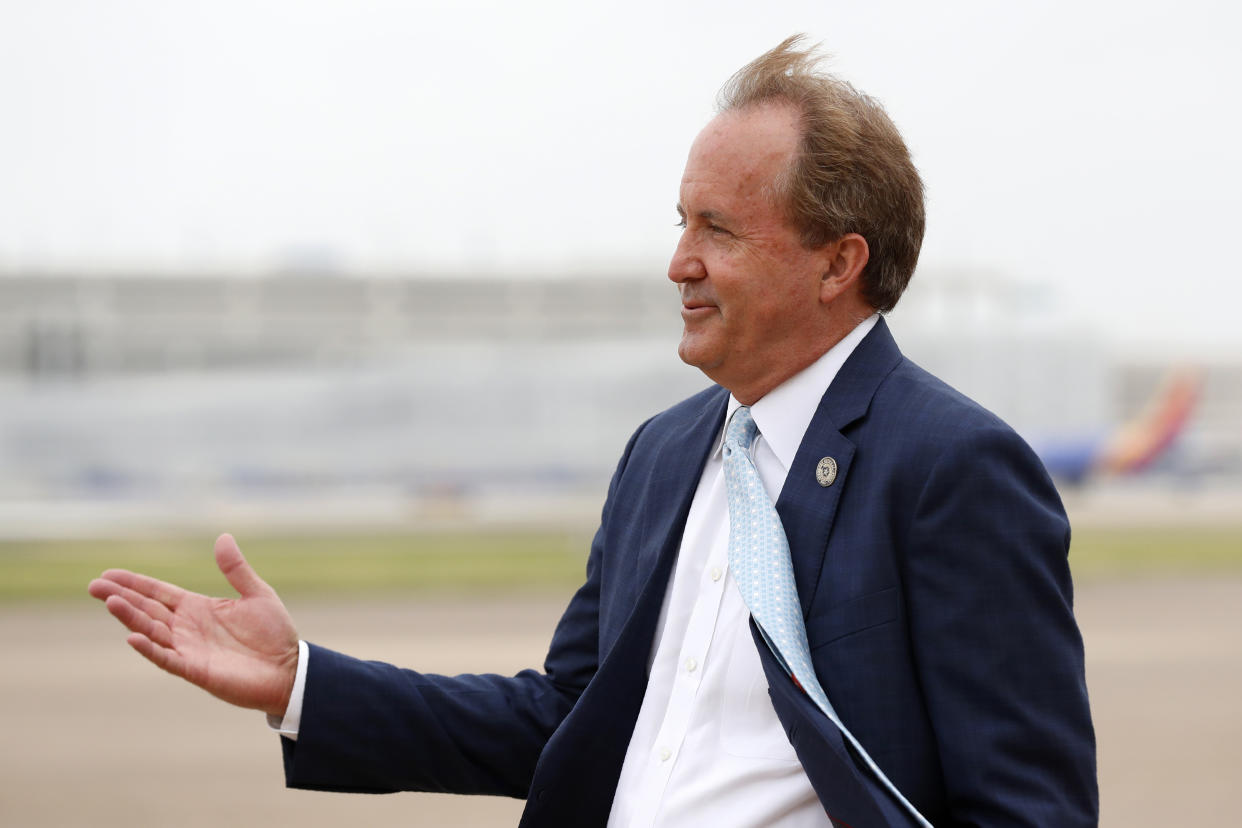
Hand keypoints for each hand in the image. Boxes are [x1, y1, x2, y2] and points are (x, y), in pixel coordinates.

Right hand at [88, 533, 299, 718]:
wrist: (288, 669)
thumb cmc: (273, 634)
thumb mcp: (257, 594)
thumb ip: (236, 569)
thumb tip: (223, 537)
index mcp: (198, 608)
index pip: (158, 593)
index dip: (135, 584)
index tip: (109, 574)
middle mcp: (187, 628)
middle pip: (147, 610)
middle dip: (121, 597)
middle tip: (94, 585)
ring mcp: (188, 649)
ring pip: (151, 631)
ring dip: (131, 618)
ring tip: (110, 602)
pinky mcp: (195, 670)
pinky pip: (167, 658)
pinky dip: (150, 648)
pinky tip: (133, 637)